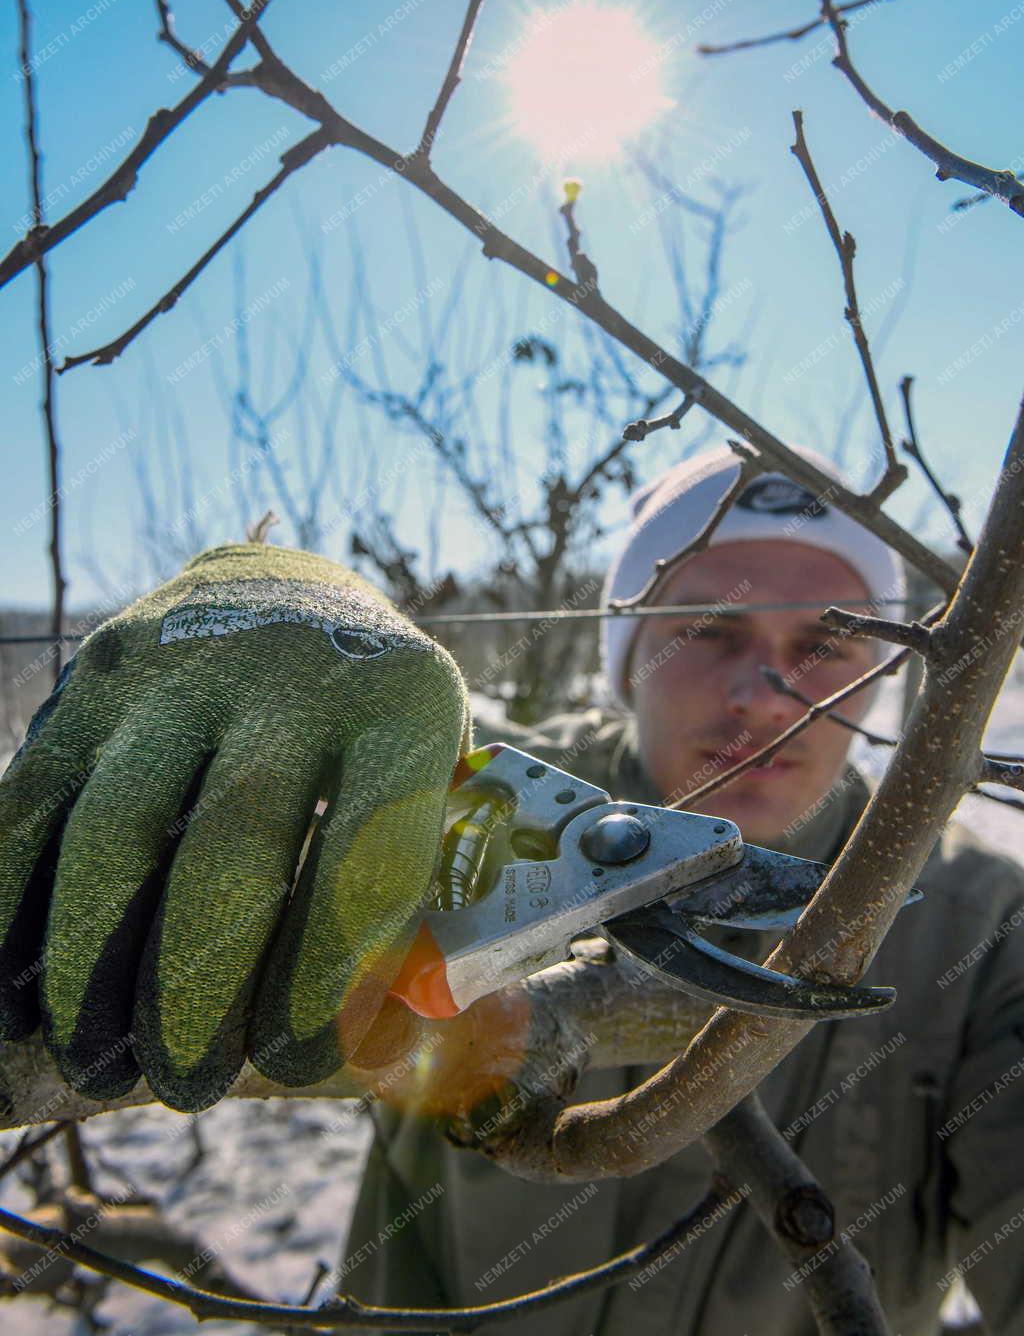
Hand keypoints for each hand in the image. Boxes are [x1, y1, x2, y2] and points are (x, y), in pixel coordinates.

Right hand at [0, 542, 470, 1111]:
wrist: (286, 590)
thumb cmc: (369, 723)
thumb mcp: (428, 776)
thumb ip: (419, 893)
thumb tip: (379, 1046)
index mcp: (400, 703)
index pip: (368, 854)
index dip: (324, 978)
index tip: (287, 1063)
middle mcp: (290, 676)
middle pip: (229, 850)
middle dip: (196, 992)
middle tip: (187, 1082)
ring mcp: (180, 671)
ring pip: (114, 830)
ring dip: (91, 968)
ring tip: (98, 1061)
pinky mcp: (92, 683)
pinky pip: (31, 803)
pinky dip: (11, 909)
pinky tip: (13, 997)